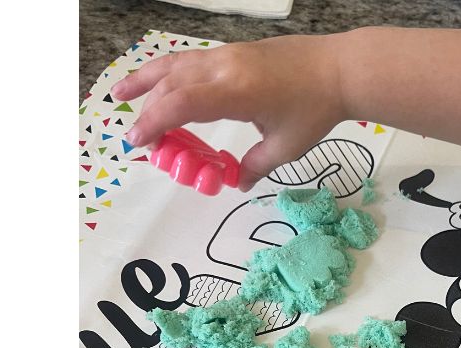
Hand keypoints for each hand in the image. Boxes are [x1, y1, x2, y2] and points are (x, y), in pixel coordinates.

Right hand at [110, 36, 343, 190]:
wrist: (338, 69)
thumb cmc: (315, 109)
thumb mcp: (286, 148)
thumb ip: (256, 165)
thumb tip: (237, 182)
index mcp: (235, 92)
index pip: (181, 104)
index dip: (154, 123)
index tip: (139, 143)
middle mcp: (224, 67)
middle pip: (171, 84)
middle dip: (148, 110)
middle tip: (138, 138)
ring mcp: (228, 55)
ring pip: (176, 64)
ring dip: (147, 80)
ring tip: (122, 93)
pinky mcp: (233, 52)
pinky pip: (192, 60)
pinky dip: (169, 71)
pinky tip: (161, 80)